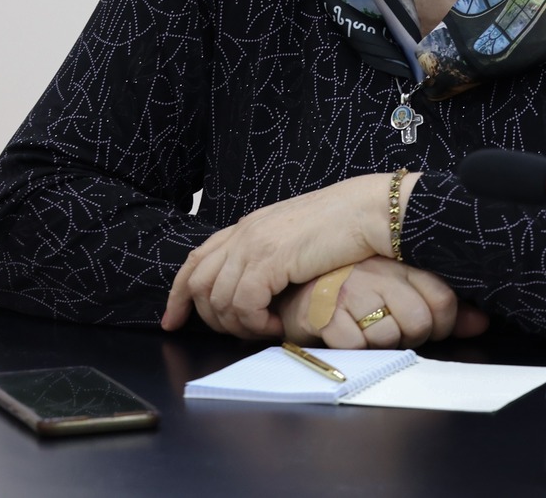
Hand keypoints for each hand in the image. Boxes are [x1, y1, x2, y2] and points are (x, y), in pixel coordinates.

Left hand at [161, 173, 417, 337]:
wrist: (371, 211)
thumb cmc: (347, 225)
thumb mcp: (296, 237)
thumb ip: (272, 253)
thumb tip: (260, 285)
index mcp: (249, 225)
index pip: (195, 261)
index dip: (178, 295)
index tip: (174, 321)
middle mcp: (244, 233)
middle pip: (198, 285)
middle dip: (209, 319)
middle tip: (239, 334)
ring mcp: (254, 245)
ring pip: (219, 301)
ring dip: (239, 325)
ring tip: (267, 329)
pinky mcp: (269, 260)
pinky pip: (243, 305)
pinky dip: (255, 323)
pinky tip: (277, 325)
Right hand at [275, 257, 489, 349]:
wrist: (292, 291)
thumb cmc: (352, 294)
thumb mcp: (400, 291)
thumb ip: (443, 308)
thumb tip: (481, 323)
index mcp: (400, 262)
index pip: (443, 299)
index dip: (443, 324)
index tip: (429, 328)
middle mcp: (378, 271)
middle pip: (420, 321)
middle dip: (411, 338)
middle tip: (392, 331)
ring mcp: (350, 289)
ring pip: (390, 336)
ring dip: (381, 345)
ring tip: (366, 331)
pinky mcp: (324, 311)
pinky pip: (356, 346)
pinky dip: (353, 350)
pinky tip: (345, 335)